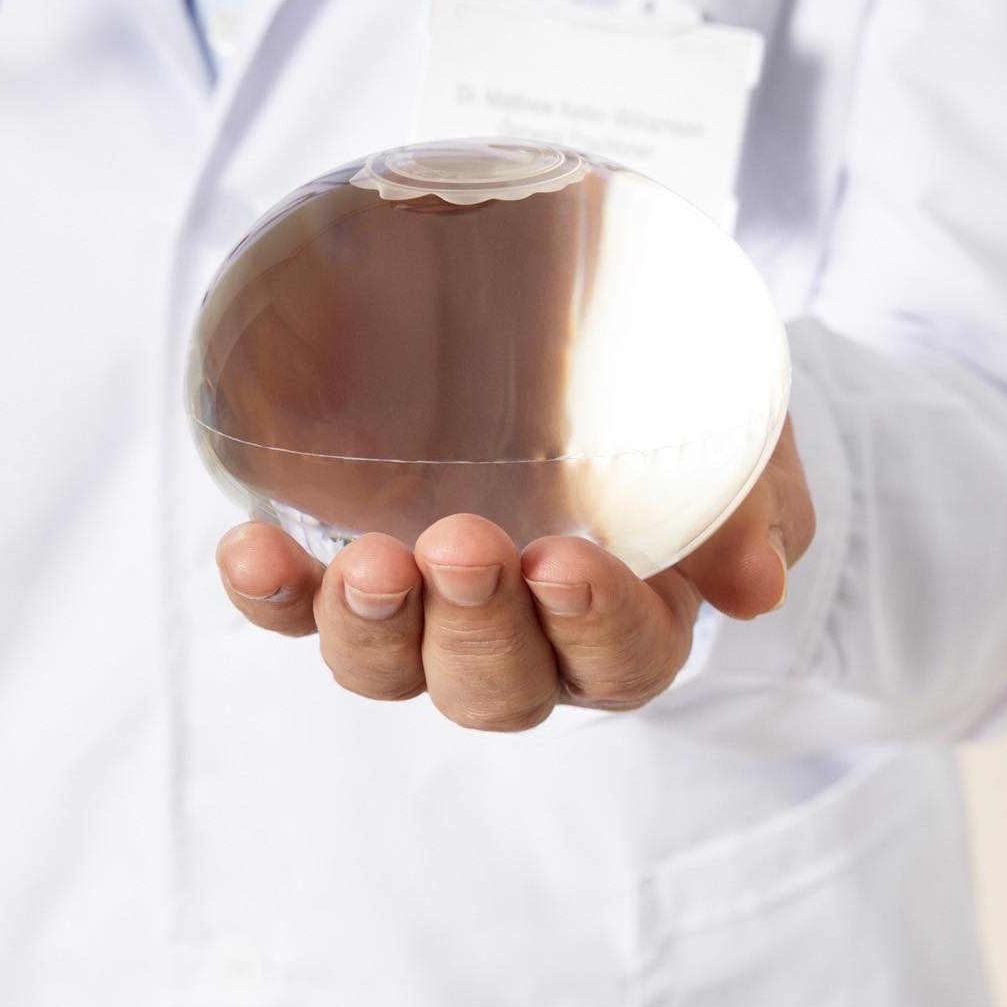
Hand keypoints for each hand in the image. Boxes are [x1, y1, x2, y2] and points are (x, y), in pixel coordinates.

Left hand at [215, 420, 814, 730]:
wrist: (588, 315)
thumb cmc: (673, 390)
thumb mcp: (736, 426)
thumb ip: (753, 500)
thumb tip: (757, 586)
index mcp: (631, 618)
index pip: (620, 663)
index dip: (594, 629)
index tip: (566, 562)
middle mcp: (524, 637)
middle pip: (497, 691)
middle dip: (476, 632)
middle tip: (462, 548)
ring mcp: (427, 609)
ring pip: (389, 671)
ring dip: (371, 631)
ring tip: (363, 563)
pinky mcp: (349, 562)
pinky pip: (296, 607)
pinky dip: (272, 594)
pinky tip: (249, 548)